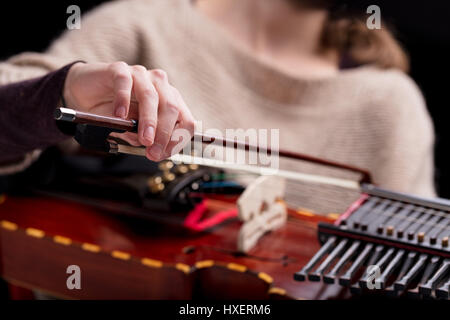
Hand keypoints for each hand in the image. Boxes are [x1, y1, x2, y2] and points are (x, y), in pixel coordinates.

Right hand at [63, 62, 194, 160]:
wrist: (84, 93)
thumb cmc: (112, 112)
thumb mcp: (131, 131)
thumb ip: (143, 138)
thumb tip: (154, 149)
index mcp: (169, 100)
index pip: (185, 120)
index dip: (178, 139)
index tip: (163, 155)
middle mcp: (159, 85)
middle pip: (171, 109)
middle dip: (164, 134)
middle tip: (153, 152)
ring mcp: (140, 75)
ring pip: (151, 97)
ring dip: (149, 121)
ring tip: (144, 139)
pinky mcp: (119, 69)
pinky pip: (124, 83)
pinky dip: (123, 100)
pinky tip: (119, 115)